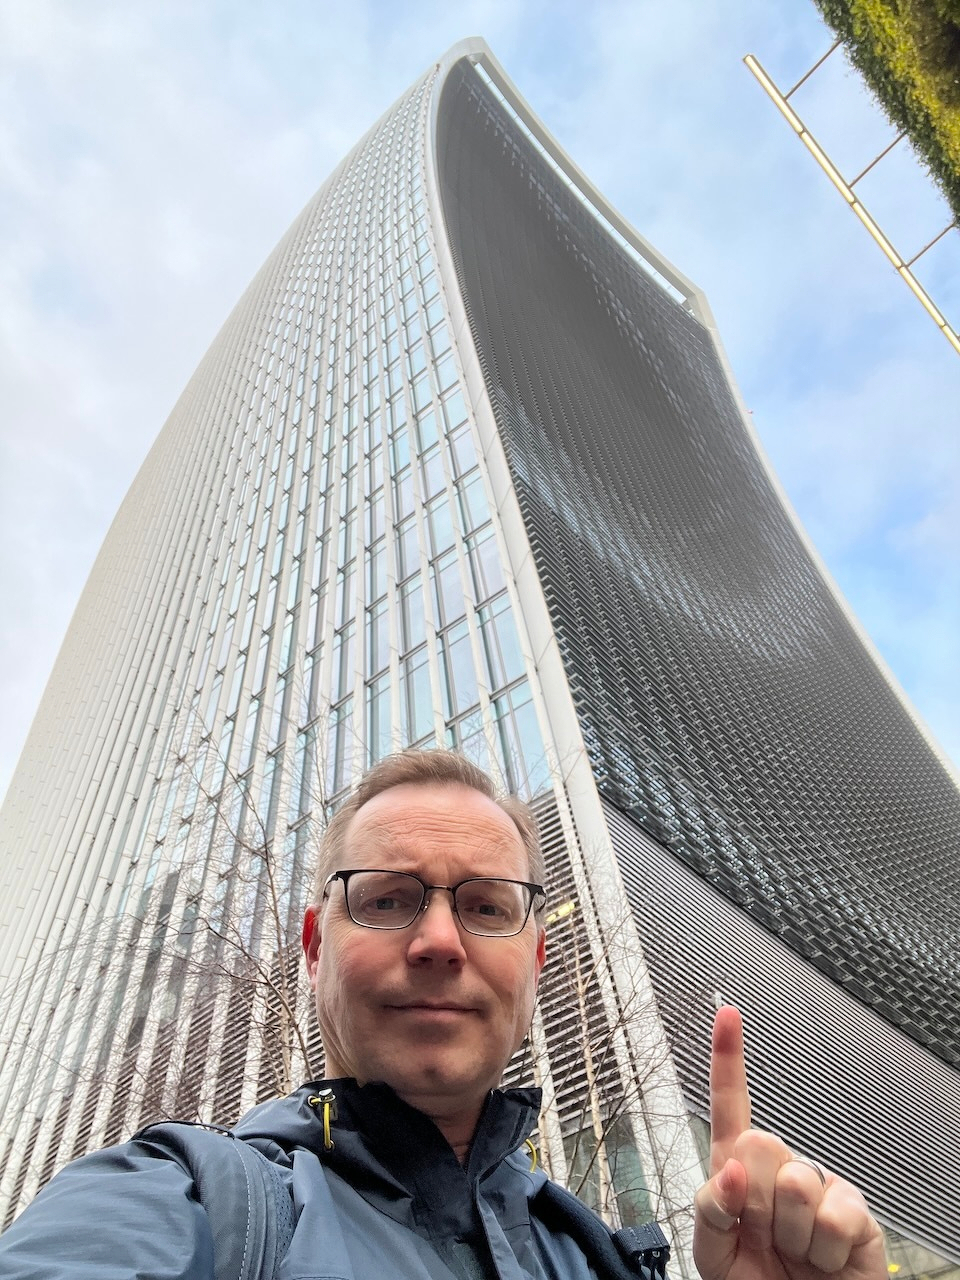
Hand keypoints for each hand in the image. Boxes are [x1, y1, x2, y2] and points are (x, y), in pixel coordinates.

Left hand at [693, 1006, 885, 1279]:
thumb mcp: (714, 1255)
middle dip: (755, 1201)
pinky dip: (823, 1249)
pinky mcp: (855, 1212)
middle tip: (764, 1237)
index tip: (727, 1013)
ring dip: (789, 1233)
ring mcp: (820, 1187)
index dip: (728, 1057)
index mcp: (739, 1170)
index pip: (730, 1107)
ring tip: (794, 1256)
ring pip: (795, 1183)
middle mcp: (781, 1169)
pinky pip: (834, 1214)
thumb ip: (709, 1209)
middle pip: (759, 1143)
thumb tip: (732, 1172)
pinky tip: (823, 1261)